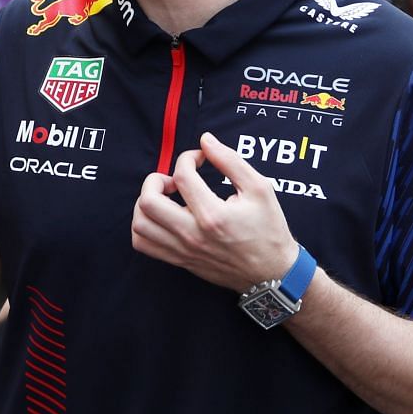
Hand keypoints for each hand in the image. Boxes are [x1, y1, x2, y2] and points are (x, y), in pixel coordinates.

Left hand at [131, 131, 297, 290]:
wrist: (272, 272)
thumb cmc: (269, 229)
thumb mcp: (259, 189)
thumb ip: (230, 161)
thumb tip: (205, 141)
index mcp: (213, 215)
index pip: (181, 176)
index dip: (188, 158)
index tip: (199, 159)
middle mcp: (193, 235)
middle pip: (148, 202)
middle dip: (155, 180)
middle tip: (174, 180)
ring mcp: (183, 250)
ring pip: (140, 224)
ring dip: (145, 203)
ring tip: (165, 198)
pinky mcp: (179, 260)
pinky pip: (143, 244)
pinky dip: (143, 225)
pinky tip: (162, 217)